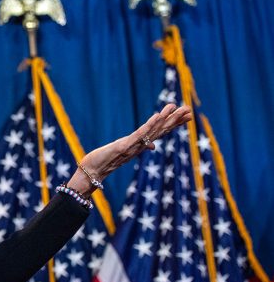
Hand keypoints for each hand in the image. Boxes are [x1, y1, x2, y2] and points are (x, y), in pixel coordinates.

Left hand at [67, 103, 192, 195]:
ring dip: (165, 119)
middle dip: (175, 121)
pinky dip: (149, 125)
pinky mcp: (124, 146)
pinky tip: (157, 115)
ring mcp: (133, 146)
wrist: (92, 173)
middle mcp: (140, 146)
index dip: (173, 124)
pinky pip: (139, 135)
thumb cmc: (106, 161)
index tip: (187, 116)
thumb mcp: (123, 151)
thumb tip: (152, 146)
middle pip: (161, 131)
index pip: (160, 132)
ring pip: (153, 131)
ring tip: (176, 107)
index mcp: (140, 145)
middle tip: (189, 110)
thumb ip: (138, 146)